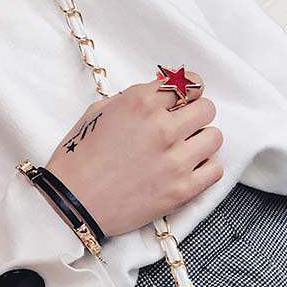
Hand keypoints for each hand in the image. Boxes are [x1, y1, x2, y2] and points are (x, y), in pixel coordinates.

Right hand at [44, 72, 222, 236]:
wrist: (72, 203)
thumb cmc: (80, 158)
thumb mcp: (100, 112)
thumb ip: (135, 100)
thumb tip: (161, 97)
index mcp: (141, 102)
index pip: (187, 83)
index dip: (187, 92)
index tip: (184, 100)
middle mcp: (162, 127)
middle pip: (207, 108)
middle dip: (196, 115)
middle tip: (183, 128)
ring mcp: (175, 160)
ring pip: (214, 137)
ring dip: (202, 142)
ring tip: (185, 151)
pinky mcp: (181, 190)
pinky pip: (215, 170)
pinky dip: (205, 169)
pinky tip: (189, 171)